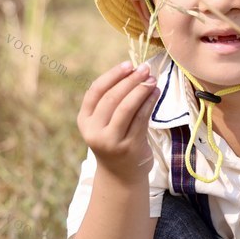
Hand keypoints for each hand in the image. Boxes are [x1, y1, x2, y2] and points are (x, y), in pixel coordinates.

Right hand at [77, 60, 159, 178]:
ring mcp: (111, 141)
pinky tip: (155, 93)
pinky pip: (141, 119)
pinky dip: (149, 103)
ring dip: (141, 90)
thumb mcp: (104, 122)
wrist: (120, 174)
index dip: (112, 75)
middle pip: (112, 98)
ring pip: (127, 108)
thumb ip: (111, 100)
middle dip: (130, 80)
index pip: (95, 91)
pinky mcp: (129, 147)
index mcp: (84, 120)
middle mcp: (94, 131)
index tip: (128, 64)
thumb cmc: (114, 140)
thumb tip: (133, 71)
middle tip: (145, 69)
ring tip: (152, 80)